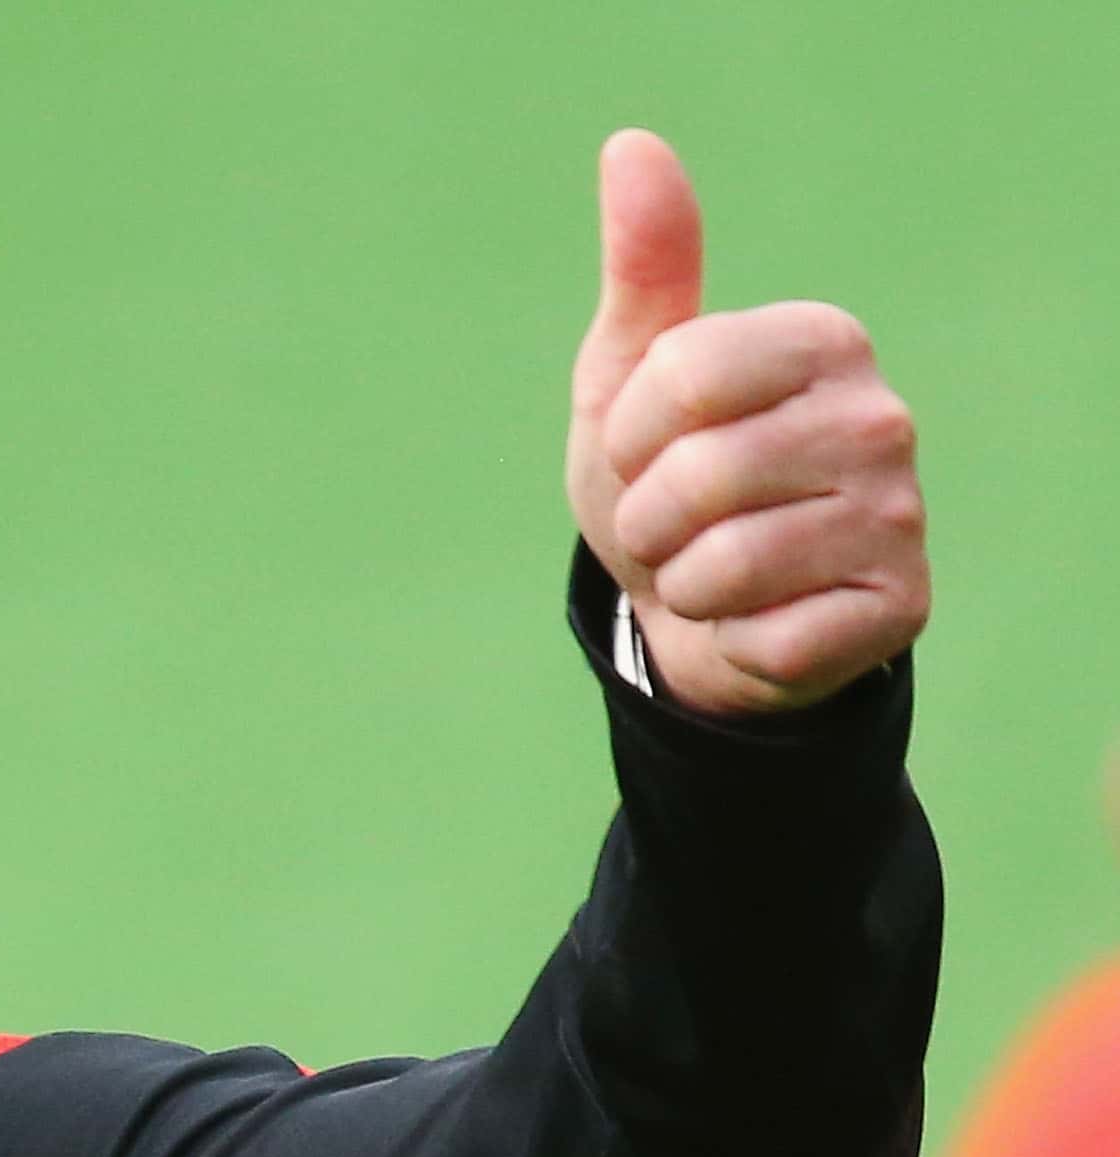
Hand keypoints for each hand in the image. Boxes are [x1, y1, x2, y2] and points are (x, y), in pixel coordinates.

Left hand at [564, 130, 928, 714]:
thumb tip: (631, 145)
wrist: (695, 610)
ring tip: (709, 569)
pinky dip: (732, 638)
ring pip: (725, 564)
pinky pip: (764, 636)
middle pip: (696, 476)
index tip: (644, 449)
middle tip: (674, 525)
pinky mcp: (897, 607)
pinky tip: (759, 618)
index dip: (628, 435)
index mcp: (822, 340)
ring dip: (683, 582)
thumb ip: (643, 268)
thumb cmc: (663, 479)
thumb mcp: (629, 376)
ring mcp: (901, 515)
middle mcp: (882, 417)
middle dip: (648, 520)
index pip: (678, 378)